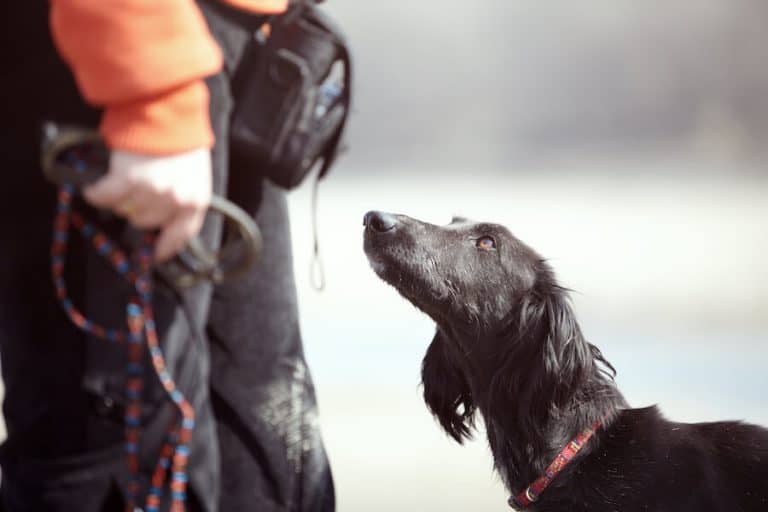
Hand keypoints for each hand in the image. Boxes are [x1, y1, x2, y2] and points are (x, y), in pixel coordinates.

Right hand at [83, 148, 211, 261]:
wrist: (166, 108)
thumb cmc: (181, 137)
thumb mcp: (195, 173)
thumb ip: (184, 196)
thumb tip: (163, 218)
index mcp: (197, 200)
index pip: (180, 237)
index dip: (164, 248)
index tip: (153, 254)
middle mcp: (176, 201)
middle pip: (146, 223)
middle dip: (138, 211)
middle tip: (135, 193)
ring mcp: (151, 192)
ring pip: (124, 211)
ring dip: (118, 200)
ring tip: (120, 182)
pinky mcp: (127, 180)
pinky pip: (104, 198)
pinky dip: (97, 192)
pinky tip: (97, 186)